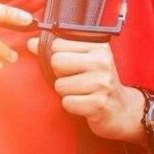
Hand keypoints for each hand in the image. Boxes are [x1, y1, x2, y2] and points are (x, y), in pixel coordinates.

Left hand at [26, 36, 142, 141]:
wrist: (123, 110)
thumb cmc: (98, 83)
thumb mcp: (84, 60)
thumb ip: (57, 50)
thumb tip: (30, 43)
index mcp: (98, 46)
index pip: (58, 44)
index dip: (59, 57)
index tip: (74, 66)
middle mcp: (102, 61)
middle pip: (56, 61)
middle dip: (60, 75)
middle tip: (77, 81)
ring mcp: (102, 83)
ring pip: (60, 84)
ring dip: (66, 93)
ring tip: (82, 93)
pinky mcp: (99, 104)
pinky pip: (67, 103)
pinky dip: (72, 106)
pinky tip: (85, 105)